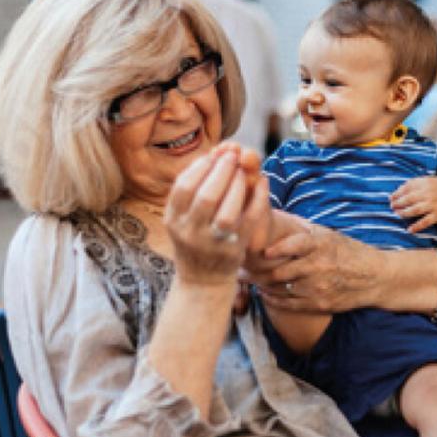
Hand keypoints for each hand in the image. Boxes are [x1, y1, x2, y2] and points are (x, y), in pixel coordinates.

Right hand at [165, 152, 269, 285]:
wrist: (203, 280)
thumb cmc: (194, 238)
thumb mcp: (181, 217)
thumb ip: (192, 190)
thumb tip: (212, 156)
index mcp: (174, 220)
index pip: (184, 188)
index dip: (199, 167)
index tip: (212, 156)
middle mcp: (191, 233)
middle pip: (207, 196)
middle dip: (222, 171)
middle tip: (231, 157)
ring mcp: (214, 243)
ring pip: (227, 212)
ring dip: (237, 186)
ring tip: (242, 171)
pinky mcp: (236, 249)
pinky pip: (250, 221)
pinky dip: (258, 199)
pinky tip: (262, 182)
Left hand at [244, 223, 385, 313]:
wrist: (375, 278)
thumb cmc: (349, 252)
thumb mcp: (330, 236)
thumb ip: (304, 230)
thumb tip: (274, 214)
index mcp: (322, 245)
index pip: (296, 244)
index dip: (277, 248)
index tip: (263, 252)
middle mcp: (320, 266)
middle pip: (281, 271)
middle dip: (258, 271)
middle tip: (242, 267)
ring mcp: (319, 287)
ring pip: (281, 288)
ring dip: (263, 285)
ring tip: (248, 279)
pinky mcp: (319, 304)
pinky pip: (288, 304)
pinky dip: (273, 299)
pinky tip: (265, 293)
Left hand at [390, 177, 436, 232]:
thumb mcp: (428, 181)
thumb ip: (414, 183)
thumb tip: (396, 191)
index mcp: (426, 183)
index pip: (408, 187)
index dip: (397, 193)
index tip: (390, 198)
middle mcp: (430, 193)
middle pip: (410, 199)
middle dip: (399, 203)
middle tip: (392, 207)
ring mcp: (434, 205)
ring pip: (415, 210)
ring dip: (404, 213)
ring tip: (398, 214)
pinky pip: (425, 222)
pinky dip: (417, 226)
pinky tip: (410, 230)